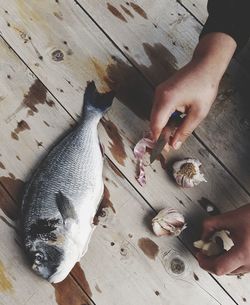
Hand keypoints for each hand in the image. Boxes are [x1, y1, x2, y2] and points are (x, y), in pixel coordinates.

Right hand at [150, 33, 235, 148]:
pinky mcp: (161, 91)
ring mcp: (159, 92)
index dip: (157, 139)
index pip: (156, 125)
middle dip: (159, 134)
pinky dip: (163, 118)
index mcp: (167, 100)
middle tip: (168, 146)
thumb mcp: (198, 113)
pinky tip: (172, 124)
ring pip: (155, 115)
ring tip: (171, 136)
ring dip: (162, 127)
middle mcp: (158, 95)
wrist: (205, 65)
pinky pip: (159, 108)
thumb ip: (184, 130)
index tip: (161, 150)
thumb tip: (174, 145)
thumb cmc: (205, 88)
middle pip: (153, 121)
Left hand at [197, 204, 249, 275]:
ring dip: (220, 259)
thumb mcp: (229, 217)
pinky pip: (239, 267)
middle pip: (223, 270)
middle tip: (205, 248)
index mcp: (243, 254)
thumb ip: (210, 225)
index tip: (199, 254)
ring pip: (231, 270)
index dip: (204, 262)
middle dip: (211, 259)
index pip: (218, 267)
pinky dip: (230, 259)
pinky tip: (228, 247)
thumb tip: (202, 237)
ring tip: (218, 244)